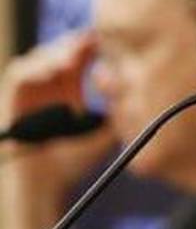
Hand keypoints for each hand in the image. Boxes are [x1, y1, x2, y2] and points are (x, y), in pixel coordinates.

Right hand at [0, 31, 116, 228]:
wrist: (44, 189)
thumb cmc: (74, 162)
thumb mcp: (106, 132)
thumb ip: (121, 112)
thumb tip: (148, 91)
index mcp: (70, 86)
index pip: (81, 52)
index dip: (95, 43)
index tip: (113, 40)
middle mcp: (49, 83)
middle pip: (61, 47)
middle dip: (77, 43)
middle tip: (94, 43)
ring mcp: (29, 90)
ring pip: (41, 55)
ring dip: (58, 52)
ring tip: (76, 59)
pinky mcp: (11, 99)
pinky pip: (19, 73)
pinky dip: (36, 67)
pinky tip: (57, 70)